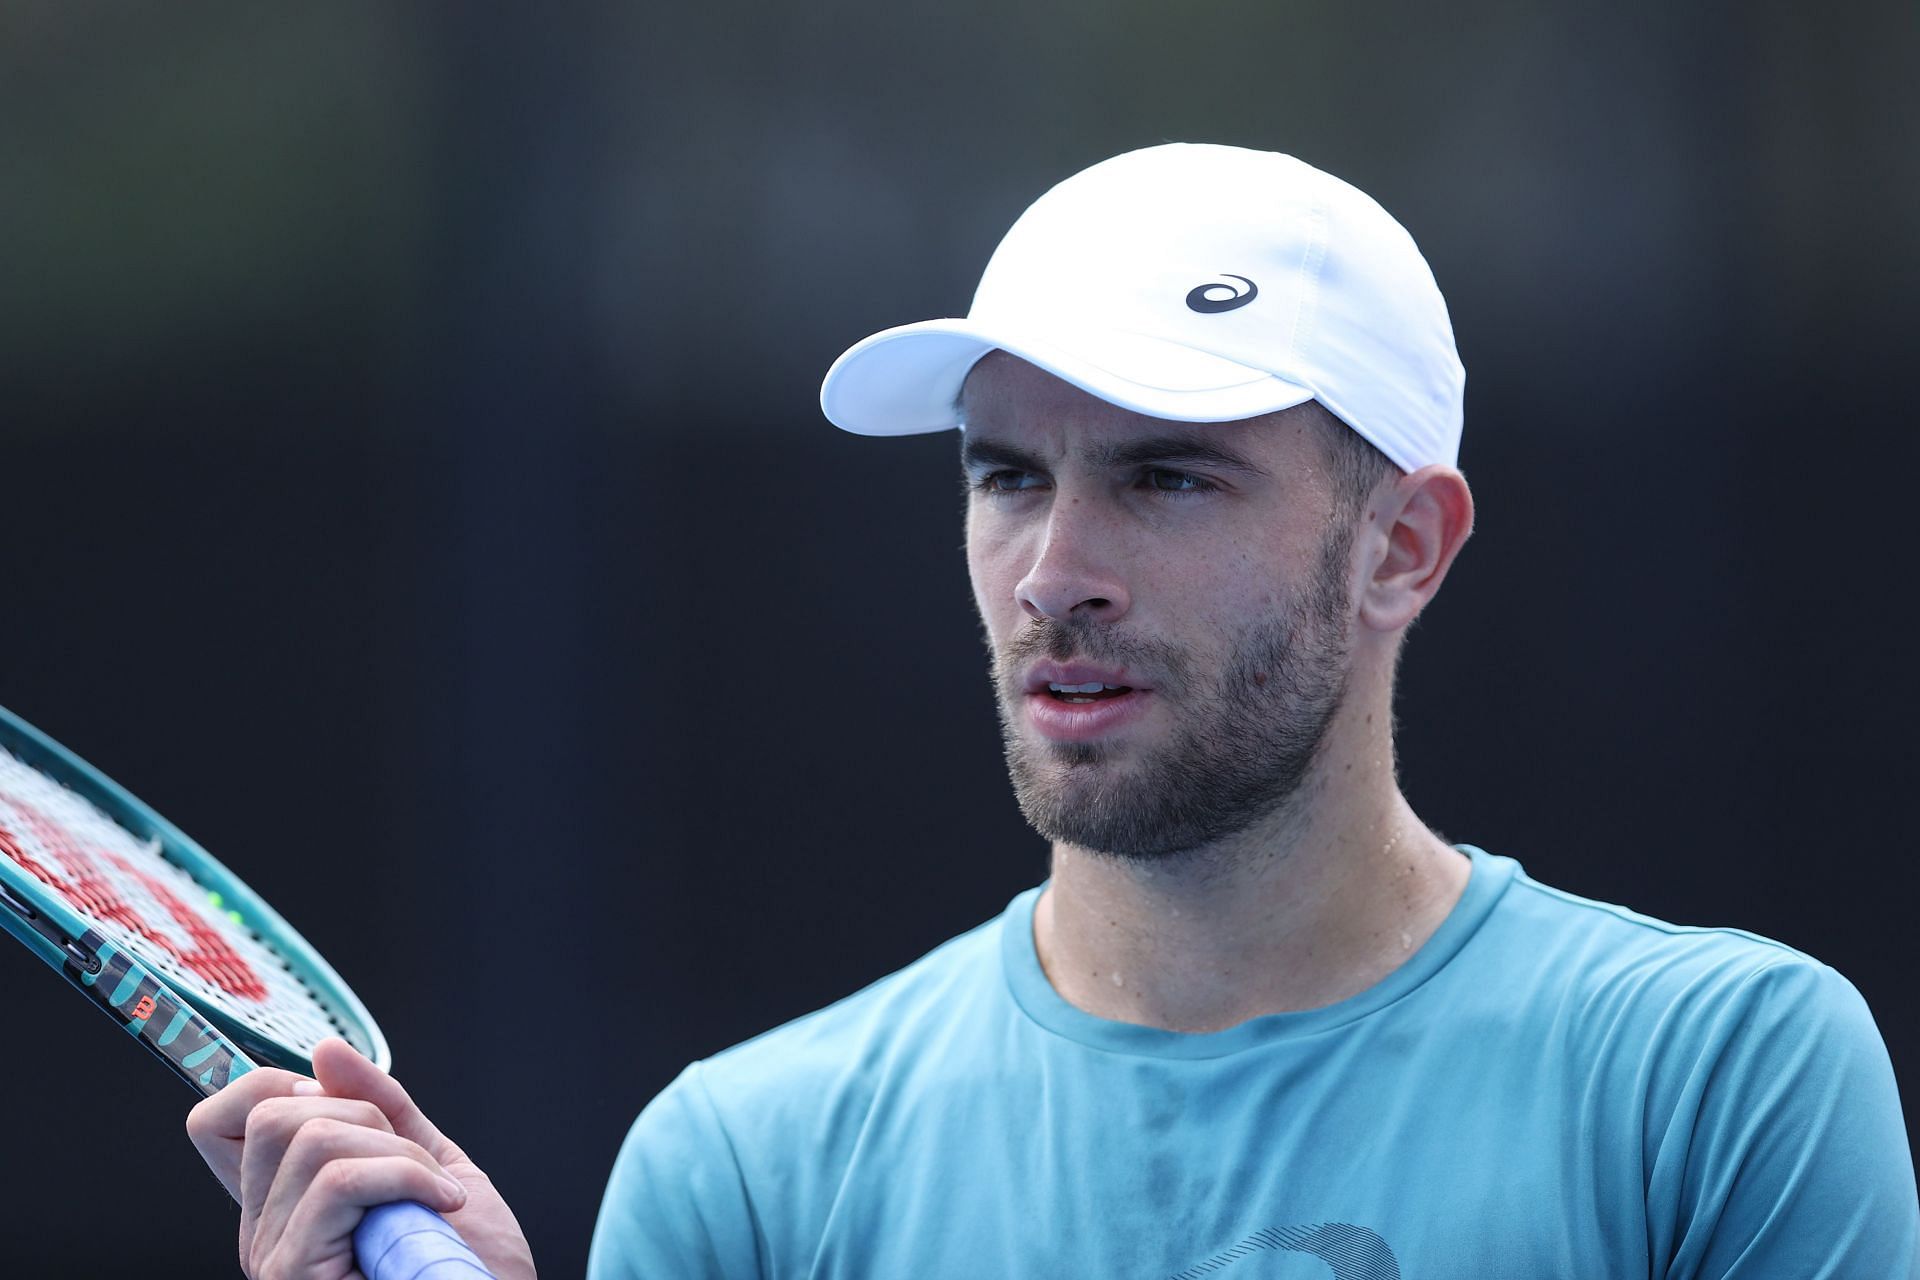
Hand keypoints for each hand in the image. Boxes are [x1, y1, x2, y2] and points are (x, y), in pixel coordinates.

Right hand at [187, 1038, 536, 1279]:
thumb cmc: (467, 1261)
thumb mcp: (430, 1162)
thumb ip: (382, 1106)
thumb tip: (325, 1051)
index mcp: (285, 1201)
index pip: (219, 1119)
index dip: (274, 1086)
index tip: (347, 1106)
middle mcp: (264, 1230)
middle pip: (271, 1114)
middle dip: (364, 1114)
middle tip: (410, 1165)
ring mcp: (273, 1254)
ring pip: (312, 1140)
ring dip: (398, 1152)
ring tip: (433, 1196)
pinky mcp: (293, 1273)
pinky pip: (339, 1181)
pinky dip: (407, 1176)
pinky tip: (442, 1206)